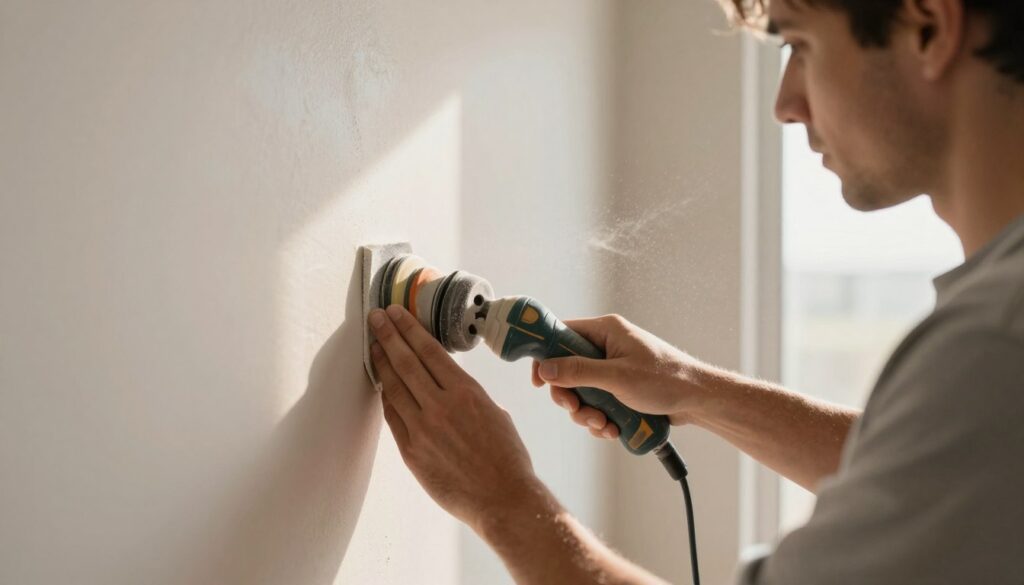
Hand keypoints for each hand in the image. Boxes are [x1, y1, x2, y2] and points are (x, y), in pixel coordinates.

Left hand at [369, 304, 542, 532]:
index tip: (396, 314)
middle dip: (388, 335)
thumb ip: (468, 396)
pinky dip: (386, 398)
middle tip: (375, 317)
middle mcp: (441, 406)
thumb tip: (450, 387)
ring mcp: (423, 429)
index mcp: (466, 391)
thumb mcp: (495, 412)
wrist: (503, 499)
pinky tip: (381, 385)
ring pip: (394, 387)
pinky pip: (392, 418)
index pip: (430, 350)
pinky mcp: (411, 452)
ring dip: (381, 363)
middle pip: (406, 362)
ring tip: (372, 345)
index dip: (409, 329)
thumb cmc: (507, 458)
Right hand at [530, 314, 709, 438]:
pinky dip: (600, 418)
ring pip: (581, 391)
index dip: (545, 357)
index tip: (538, 382)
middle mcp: (606, 346)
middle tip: (577, 410)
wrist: (699, 400)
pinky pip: (597, 402)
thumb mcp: (617, 377)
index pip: (561, 334)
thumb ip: (579, 372)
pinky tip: (613, 430)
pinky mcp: (620, 388)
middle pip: (567, 369)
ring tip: (604, 425)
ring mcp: (613, 368)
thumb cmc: (665, 380)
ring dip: (586, 413)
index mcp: (605, 331)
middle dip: (570, 396)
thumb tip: (544, 368)